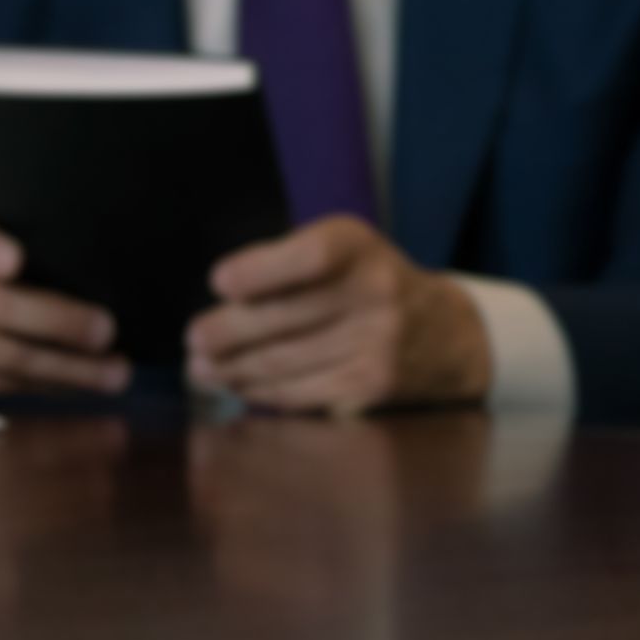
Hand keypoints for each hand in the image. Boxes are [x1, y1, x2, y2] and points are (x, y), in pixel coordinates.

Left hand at [183, 216, 491, 414]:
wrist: (446, 333)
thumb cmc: (370, 284)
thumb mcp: (344, 252)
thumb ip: (289, 265)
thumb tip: (221, 301)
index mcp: (360, 248)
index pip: (309, 256)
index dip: (260, 270)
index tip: (220, 282)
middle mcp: (375, 293)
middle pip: (284, 317)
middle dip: (227, 332)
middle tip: (194, 338)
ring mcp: (375, 344)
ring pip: (282, 361)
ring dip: (232, 368)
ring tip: (203, 367)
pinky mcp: (368, 386)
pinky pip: (298, 392)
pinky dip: (260, 391)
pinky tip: (239, 384)